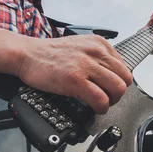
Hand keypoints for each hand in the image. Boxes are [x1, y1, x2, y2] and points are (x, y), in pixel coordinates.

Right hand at [17, 35, 132, 114]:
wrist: (27, 55)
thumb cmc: (48, 53)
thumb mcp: (79, 46)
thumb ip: (96, 56)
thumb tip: (109, 74)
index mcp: (99, 43)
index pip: (124, 66)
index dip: (118, 81)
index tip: (109, 88)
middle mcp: (96, 52)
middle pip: (125, 78)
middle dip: (118, 93)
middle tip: (107, 98)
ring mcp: (86, 65)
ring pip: (117, 89)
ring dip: (111, 101)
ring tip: (100, 103)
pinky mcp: (76, 80)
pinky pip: (101, 99)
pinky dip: (100, 108)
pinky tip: (93, 108)